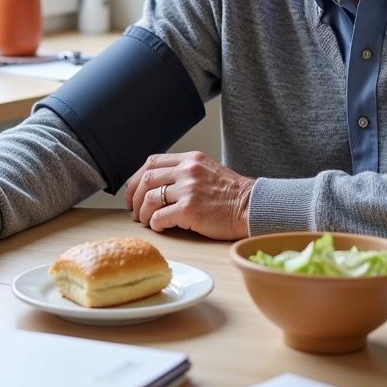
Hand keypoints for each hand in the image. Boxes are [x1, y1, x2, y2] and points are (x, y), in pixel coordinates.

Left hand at [125, 151, 254, 239]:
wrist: (252, 207)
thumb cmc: (232, 194)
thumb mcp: (207, 170)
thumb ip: (185, 171)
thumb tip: (158, 183)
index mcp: (190, 159)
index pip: (152, 162)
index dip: (137, 178)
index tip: (134, 191)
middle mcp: (187, 170)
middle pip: (147, 179)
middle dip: (135, 196)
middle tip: (134, 210)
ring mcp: (189, 189)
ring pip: (151, 198)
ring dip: (144, 212)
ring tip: (147, 221)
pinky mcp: (190, 210)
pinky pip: (161, 217)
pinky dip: (155, 224)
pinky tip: (160, 227)